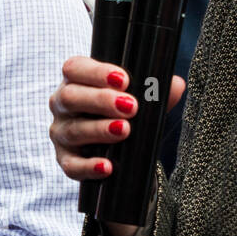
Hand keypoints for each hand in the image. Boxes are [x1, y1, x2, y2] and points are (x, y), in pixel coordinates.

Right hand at [49, 59, 184, 235]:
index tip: (124, 80)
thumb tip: (176, 85)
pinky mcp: (65, 159)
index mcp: (76, 80)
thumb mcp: (139, 97)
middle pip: (70, 97)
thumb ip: (155, 90)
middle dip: (101, 100)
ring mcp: (61, 132)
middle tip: (131, 106)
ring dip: (99, 130)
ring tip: (124, 130)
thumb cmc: (124, 110)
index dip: (96, 72)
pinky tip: (108, 166)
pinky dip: (89, 166)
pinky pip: (72, 165)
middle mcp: (62, 104)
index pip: (76, 68)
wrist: (118, 144)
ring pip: (73, 130)